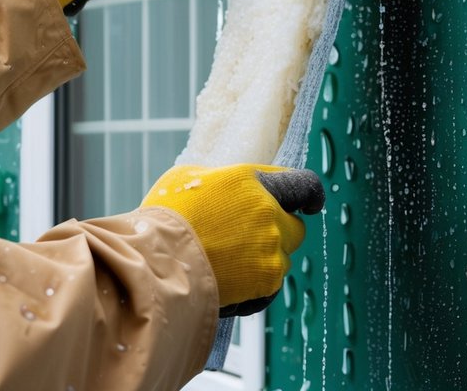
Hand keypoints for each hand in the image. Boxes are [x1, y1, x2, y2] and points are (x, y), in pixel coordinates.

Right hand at [141, 164, 324, 315]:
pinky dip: (254, 287)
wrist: (155, 262)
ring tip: (226, 264)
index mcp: (253, 183)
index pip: (303, 185)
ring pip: (281, 258)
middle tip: (248, 238)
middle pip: (295, 227)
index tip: (310, 204)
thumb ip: (221, 181)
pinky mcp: (266, 284)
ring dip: (263, 260)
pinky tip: (226, 282)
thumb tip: (228, 189)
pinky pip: (269, 286)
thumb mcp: (188, 179)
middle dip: (279, 232)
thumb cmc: (164, 216)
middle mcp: (269, 216)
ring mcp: (270, 252)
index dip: (309, 195)